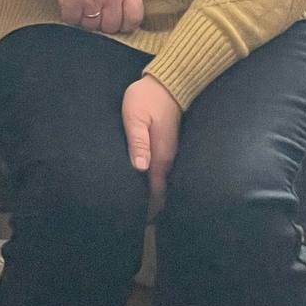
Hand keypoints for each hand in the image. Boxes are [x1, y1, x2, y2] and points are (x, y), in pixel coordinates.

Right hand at [53, 0, 144, 33]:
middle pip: (111, 27)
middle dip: (104, 22)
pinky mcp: (72, 1)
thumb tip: (125, 22)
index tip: (120, 22)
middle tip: (97, 9)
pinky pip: (73, 21)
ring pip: (91, 27)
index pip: (134, 18)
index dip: (126, 24)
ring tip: (84, 2)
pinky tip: (73, 1)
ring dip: (87, 19)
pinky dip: (71, 15)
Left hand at [122, 76, 181, 220]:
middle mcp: (168, 157)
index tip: (141, 225)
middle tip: (135, 221)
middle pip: (161, 190)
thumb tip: (140, 169)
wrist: (169, 80)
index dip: (150, 210)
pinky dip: (155, 181)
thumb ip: (138, 142)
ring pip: (162, 180)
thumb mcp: (135, 117)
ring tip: (139, 208)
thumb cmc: (147, 98)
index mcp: (160, 155)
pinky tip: (145, 183)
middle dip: (151, 206)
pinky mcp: (168, 143)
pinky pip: (162, 169)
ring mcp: (170, 150)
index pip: (156, 191)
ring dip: (153, 194)